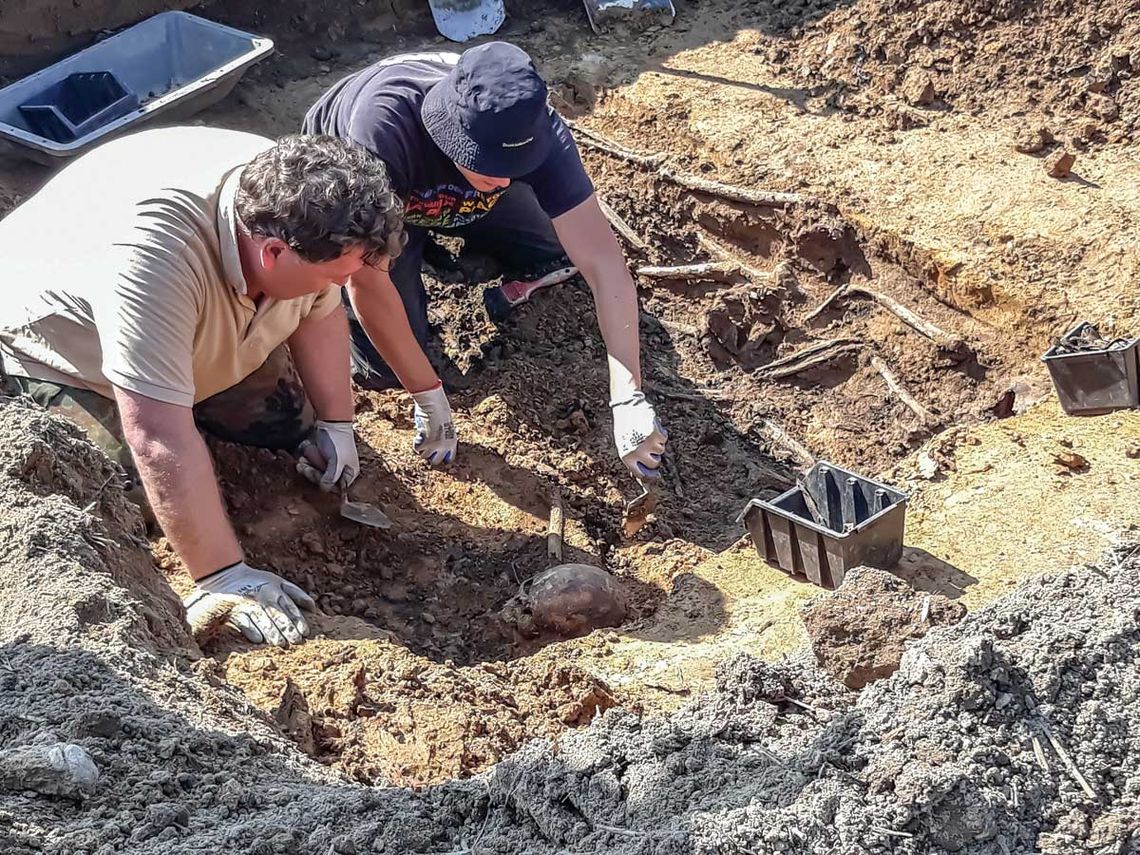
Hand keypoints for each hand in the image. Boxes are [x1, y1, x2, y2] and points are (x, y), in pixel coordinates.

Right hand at [186, 562, 315, 646]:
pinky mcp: (234, 611)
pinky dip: (251, 631)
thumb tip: (313, 608)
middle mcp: (263, 596)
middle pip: (277, 615)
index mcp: (275, 589)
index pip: (290, 607)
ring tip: (281, 643)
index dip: (298, 620)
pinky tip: (259, 640)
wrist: (227, 577)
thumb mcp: (278, 582)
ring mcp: (248, 604)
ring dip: (272, 633)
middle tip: (296, 641)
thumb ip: (296, 593)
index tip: (305, 632)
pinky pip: (244, 623)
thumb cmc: (258, 582)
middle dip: (287, 628)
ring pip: (262, 620)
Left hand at [296, 420, 358, 490]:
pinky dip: (308, 461)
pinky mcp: (324, 458)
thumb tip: (325, 488)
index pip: (334, 487)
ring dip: (307, 467)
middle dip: (311, 473)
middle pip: (324, 481)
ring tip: (302, 460)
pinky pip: (314, 465)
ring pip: (317, 473)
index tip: (313, 473)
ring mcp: (332, 465)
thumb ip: (332, 477)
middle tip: (302, 466)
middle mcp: (342, 471)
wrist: (332, 421)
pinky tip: (304, 456)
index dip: (322, 482)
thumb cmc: (338, 441)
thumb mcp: (337, 461)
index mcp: (350, 473)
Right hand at [411, 381, 456, 464]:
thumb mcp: (446, 428)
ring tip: (423, 437)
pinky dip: (416, 442)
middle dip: (430, 455)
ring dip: (422, 448)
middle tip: (426, 447)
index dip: (442, 457)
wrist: (434, 405)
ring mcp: (434, 447)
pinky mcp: (424, 444)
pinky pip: (417, 449)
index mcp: (453, 443)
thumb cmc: (440, 412)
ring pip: (424, 456)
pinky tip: (419, 433)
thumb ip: (442, 438)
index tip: (436, 454)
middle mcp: (445, 447)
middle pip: (435, 461)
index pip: (449, 459)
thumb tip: (434, 447)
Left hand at [611, 391, 666, 477]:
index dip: (650, 476)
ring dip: (657, 443)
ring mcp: (647, 444)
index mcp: (627, 457)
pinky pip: (664, 439)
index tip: (657, 475)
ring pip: (660, 450)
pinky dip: (661, 433)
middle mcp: (637, 453)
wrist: (627, 407)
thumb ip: (633, 458)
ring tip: (646, 432)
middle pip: (654, 464)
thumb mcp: (624, 444)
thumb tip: (647, 472)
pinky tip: (651, 426)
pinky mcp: (655, 435)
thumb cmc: (625, 425)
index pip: (641, 474)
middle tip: (649, 446)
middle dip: (654, 456)